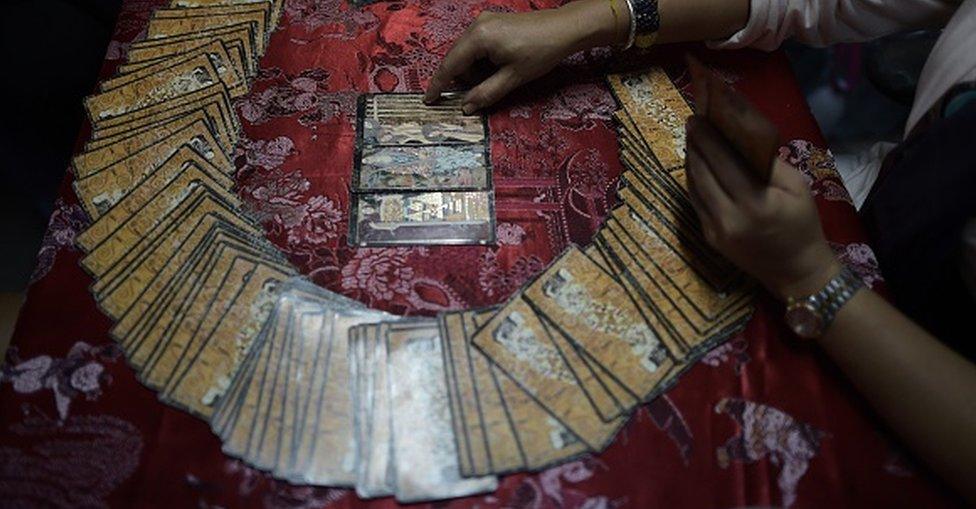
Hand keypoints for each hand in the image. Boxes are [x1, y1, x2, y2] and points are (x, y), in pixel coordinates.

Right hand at [424, 0, 626, 112]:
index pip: (450, 65)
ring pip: (466, 52)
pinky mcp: (493, 22)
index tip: (428, 100)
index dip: (438, 85)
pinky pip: (477, 45)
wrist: (564, 29)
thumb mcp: (512, 79)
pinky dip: (481, 61)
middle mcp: (476, 25)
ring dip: (474, 71)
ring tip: (497, 78)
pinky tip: (498, 68)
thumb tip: (465, 107)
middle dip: (462, 79)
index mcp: (478, 37)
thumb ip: (486, 94)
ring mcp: (484, 21)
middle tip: (476, 94)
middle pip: (456, 58)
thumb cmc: (540, 52)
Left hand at [684, 60, 839, 299]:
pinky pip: (696, 202)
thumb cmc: (803, 225)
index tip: (699, 118)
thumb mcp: (798, 188)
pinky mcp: (708, 237)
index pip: (722, 162)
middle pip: (702, 172)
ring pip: (694, 187)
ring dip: (691, 161)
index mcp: (755, 203)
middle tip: (692, 123)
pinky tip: (697, 165)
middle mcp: (728, 217)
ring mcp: (714, 230)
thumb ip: (768, 163)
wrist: (796, 272)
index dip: (708, 138)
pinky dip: (694, 181)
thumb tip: (742, 137)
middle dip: (695, 145)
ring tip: (693, 140)